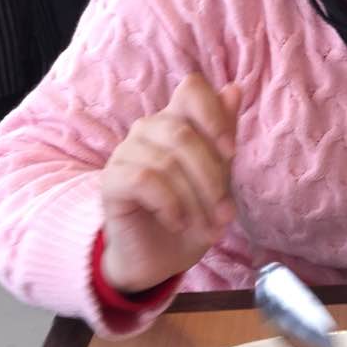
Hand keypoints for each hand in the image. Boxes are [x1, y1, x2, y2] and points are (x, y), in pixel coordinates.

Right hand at [100, 74, 241, 292]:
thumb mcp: (219, 176)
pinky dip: (170, 205)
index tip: (230, 153)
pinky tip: (178, 222)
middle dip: (212, 178)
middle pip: (184, 134)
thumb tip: (234, 88)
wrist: (161, 258)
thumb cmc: (192, 212)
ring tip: (206, 227)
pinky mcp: (111, 181)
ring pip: (167, 162)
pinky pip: (144, 180)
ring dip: (195, 200)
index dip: (214, 114)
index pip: (191, 88)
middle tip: (226, 214)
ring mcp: (126, 153)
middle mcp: (148, 129)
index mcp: (177, 121)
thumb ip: (224, 134)